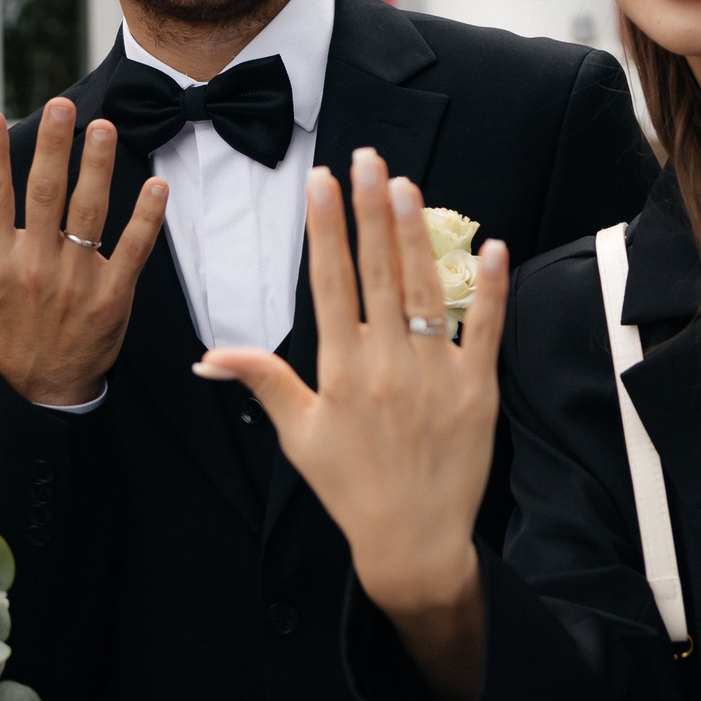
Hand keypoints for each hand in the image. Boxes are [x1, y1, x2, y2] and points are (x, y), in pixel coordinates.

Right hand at [0, 101, 166, 406]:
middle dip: (52, 148)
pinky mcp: (113, 295)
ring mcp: (76, 280)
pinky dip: (147, 218)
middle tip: (61, 106)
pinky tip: (157, 185)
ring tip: (103, 128)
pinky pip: (132, 250)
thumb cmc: (3, 336)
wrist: (47, 391)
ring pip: (88, 213)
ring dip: (97, 168)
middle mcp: (35, 266)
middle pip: (44, 195)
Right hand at [197, 149, 508, 628]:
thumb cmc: (349, 487)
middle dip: (368, 209)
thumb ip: (261, 380)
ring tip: (404, 185)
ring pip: (422, 289)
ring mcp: (434, 374)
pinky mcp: (476, 389)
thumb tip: (209, 355)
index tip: (319, 182)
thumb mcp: (297, 433)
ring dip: (413, 233)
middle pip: (375, 272)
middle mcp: (386, 365)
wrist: (412, 542)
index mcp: (340, 370)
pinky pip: (482, 329)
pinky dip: (488, 289)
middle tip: (365, 158)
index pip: (329, 283)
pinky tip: (491, 246)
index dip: (324, 228)